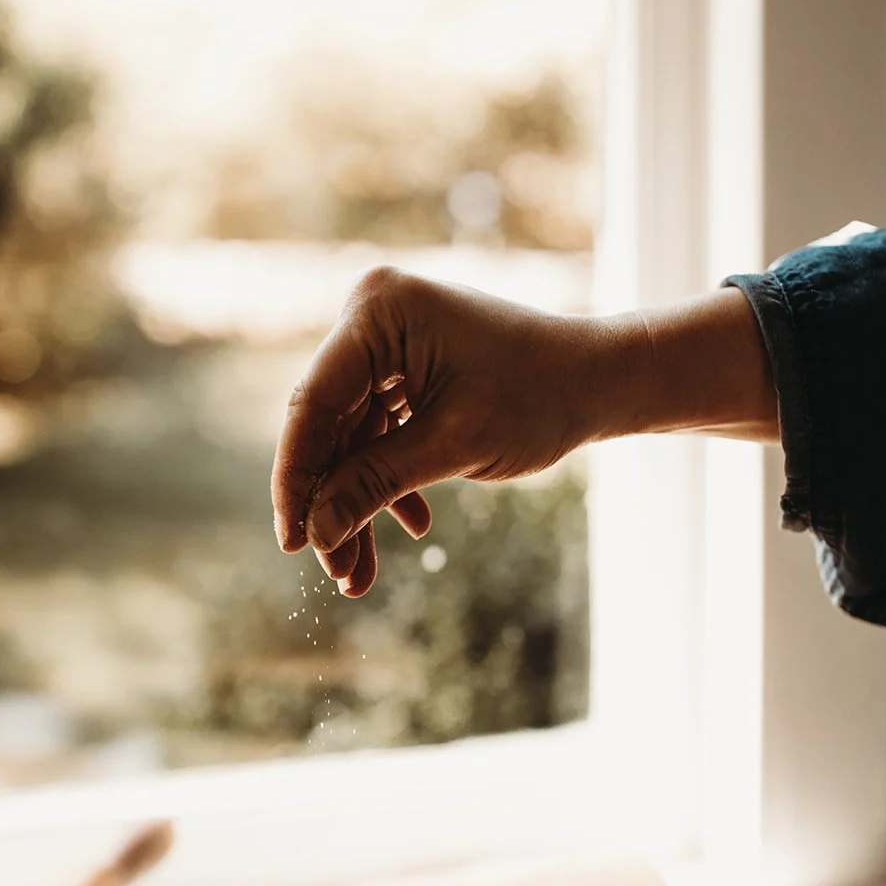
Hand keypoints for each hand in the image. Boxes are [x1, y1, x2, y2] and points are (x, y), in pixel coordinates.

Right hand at [270, 265, 607, 595]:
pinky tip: (414, 523)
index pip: (313, 404)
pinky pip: (375, 433)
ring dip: (357, 503)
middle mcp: (371, 316)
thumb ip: (373, 485)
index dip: (296, 479)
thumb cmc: (537, 398)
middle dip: (332, 503)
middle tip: (333, 570)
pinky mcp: (401, 369)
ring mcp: (385, 342)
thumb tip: (315, 534)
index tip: (290, 542)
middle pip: (327, 426)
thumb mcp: (451, 448)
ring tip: (360, 573)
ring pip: (349, 439)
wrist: (596, 382)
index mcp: (379, 312)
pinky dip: (386, 481)